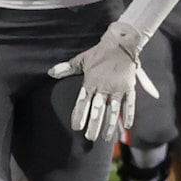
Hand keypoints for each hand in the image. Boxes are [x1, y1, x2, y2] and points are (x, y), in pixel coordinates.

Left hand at [48, 23, 162, 141]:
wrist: (122, 43)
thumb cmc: (100, 52)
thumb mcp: (82, 59)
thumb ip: (67, 68)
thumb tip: (51, 72)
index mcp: (91, 82)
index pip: (83, 103)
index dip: (80, 115)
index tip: (77, 127)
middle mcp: (104, 88)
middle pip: (98, 110)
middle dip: (94, 125)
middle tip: (90, 138)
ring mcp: (118, 89)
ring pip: (113, 110)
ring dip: (109, 124)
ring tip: (105, 137)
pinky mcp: (129, 87)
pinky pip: (129, 103)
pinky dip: (128, 114)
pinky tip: (126, 126)